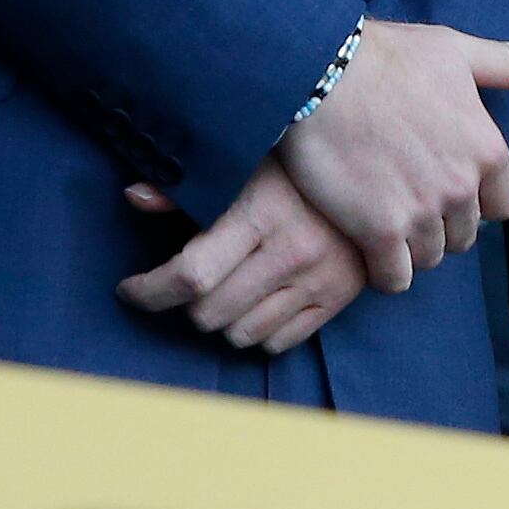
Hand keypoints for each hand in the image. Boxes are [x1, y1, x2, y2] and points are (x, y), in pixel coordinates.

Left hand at [117, 159, 365, 355]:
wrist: (378, 169)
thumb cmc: (298, 165)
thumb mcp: (244, 164)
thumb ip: (186, 189)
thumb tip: (133, 197)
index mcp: (262, 213)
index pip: (192, 275)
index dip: (148, 291)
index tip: (130, 289)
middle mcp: (293, 251)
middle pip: (208, 314)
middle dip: (185, 304)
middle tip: (187, 283)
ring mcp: (320, 279)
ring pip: (239, 335)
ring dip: (222, 320)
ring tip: (225, 291)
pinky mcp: (338, 299)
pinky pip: (277, 343)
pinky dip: (257, 331)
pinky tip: (257, 301)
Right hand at [274, 20, 508, 292]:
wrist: (319, 69)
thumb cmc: (390, 55)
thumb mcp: (461, 53)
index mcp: (487, 149)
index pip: (503, 206)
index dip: (477, 200)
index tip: (447, 186)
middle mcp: (461, 186)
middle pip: (465, 236)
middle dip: (442, 222)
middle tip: (409, 197)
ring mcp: (420, 212)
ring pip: (430, 257)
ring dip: (411, 245)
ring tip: (385, 214)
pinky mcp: (377, 231)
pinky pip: (394, 278)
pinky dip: (384, 269)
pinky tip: (368, 244)